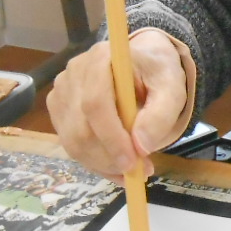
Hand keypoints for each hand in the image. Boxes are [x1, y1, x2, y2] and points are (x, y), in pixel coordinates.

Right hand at [47, 30, 189, 181]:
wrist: (143, 63)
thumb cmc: (157, 74)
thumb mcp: (172, 90)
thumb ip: (160, 116)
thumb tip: (141, 147)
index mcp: (101, 59)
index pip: (95, 103)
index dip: (111, 138)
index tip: (132, 162)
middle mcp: (74, 73)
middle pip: (80, 128)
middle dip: (109, 158)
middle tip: (139, 171)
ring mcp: (62, 91)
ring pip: (73, 142)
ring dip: (103, 165)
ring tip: (133, 170)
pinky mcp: (59, 109)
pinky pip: (71, 145)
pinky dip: (95, 163)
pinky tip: (117, 166)